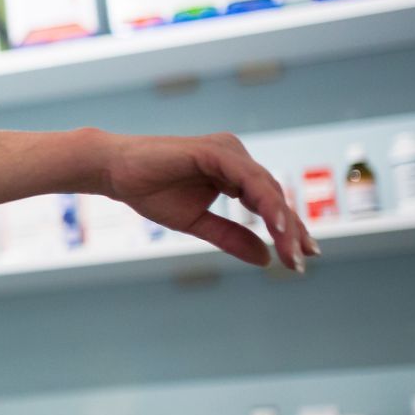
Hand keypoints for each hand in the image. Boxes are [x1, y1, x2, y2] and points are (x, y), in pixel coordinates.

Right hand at [102, 132, 317, 270]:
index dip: (287, 231)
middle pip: (274, 197)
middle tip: (301, 263)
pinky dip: (266, 204)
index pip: (269, 203)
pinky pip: (250, 180)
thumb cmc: (149, 191)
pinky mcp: (216, 151)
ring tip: (293, 251)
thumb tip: (265, 259)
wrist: (113, 172)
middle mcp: (236, 157)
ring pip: (267, 190)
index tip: (301, 260)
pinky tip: (277, 228)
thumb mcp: (197, 223)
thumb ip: (231, 236)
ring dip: (283, 223)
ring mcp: (228, 151)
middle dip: (291, 232)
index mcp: (233, 171)